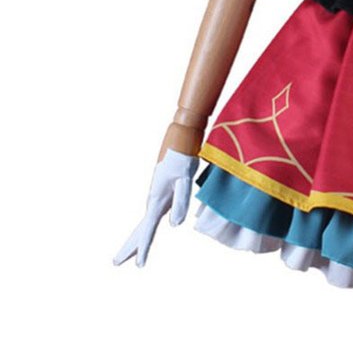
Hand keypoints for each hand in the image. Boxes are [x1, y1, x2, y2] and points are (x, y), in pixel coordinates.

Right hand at [113, 148, 199, 266]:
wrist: (180, 138)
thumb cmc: (183, 158)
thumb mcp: (184, 179)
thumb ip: (180, 201)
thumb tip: (174, 225)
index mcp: (157, 199)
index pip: (148, 228)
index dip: (144, 247)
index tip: (138, 265)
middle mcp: (155, 199)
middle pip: (141, 227)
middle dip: (131, 245)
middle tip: (116, 262)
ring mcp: (158, 196)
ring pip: (146, 221)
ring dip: (138, 236)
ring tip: (129, 252)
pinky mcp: (163, 191)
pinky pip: (153, 214)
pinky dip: (148, 225)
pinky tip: (149, 226)